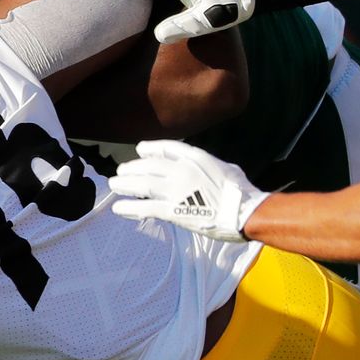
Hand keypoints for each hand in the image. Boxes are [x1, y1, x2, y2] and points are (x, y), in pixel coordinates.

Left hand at [109, 139, 268, 241]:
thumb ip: (206, 166)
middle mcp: (182, 170)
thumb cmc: (241, 192)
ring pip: (142, 184)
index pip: (167, 148)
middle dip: (132, 168)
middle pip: (149, 166)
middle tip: (121, 171)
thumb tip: (200, 169)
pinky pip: (145, 208)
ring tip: (114, 185)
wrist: (245, 212)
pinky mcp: (173, 210)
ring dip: (125, 184)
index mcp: (196, 158)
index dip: (150, 148)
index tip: (140, 150)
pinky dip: (129, 208)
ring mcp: (175, 190)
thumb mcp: (224, 167)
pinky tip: (119, 208)